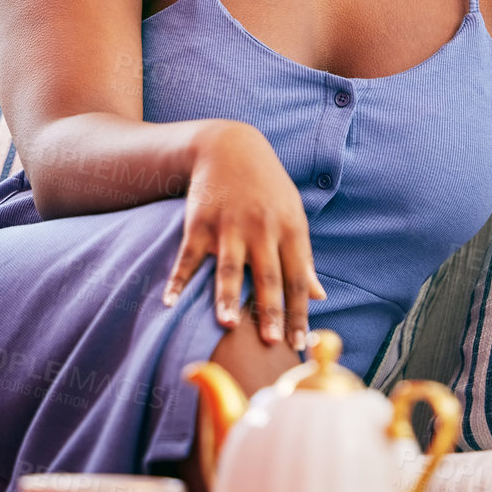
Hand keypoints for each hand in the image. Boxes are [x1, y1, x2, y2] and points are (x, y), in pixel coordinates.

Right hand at [160, 121, 326, 348]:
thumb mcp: (293, 216)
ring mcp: (228, 225)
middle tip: (271, 342)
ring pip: (229, 267)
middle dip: (270, 310)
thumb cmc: (268, 189)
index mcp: (290, 230)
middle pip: (267, 275)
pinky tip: (171, 303)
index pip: (297, 279)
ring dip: (228, 297)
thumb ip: (303, 257)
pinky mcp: (200, 222)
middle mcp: (261, 229)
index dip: (299, 312)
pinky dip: (178, 280)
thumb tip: (320, 296)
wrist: (230, 147)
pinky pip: (188, 256)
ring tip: (228, 325)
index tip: (299, 344)